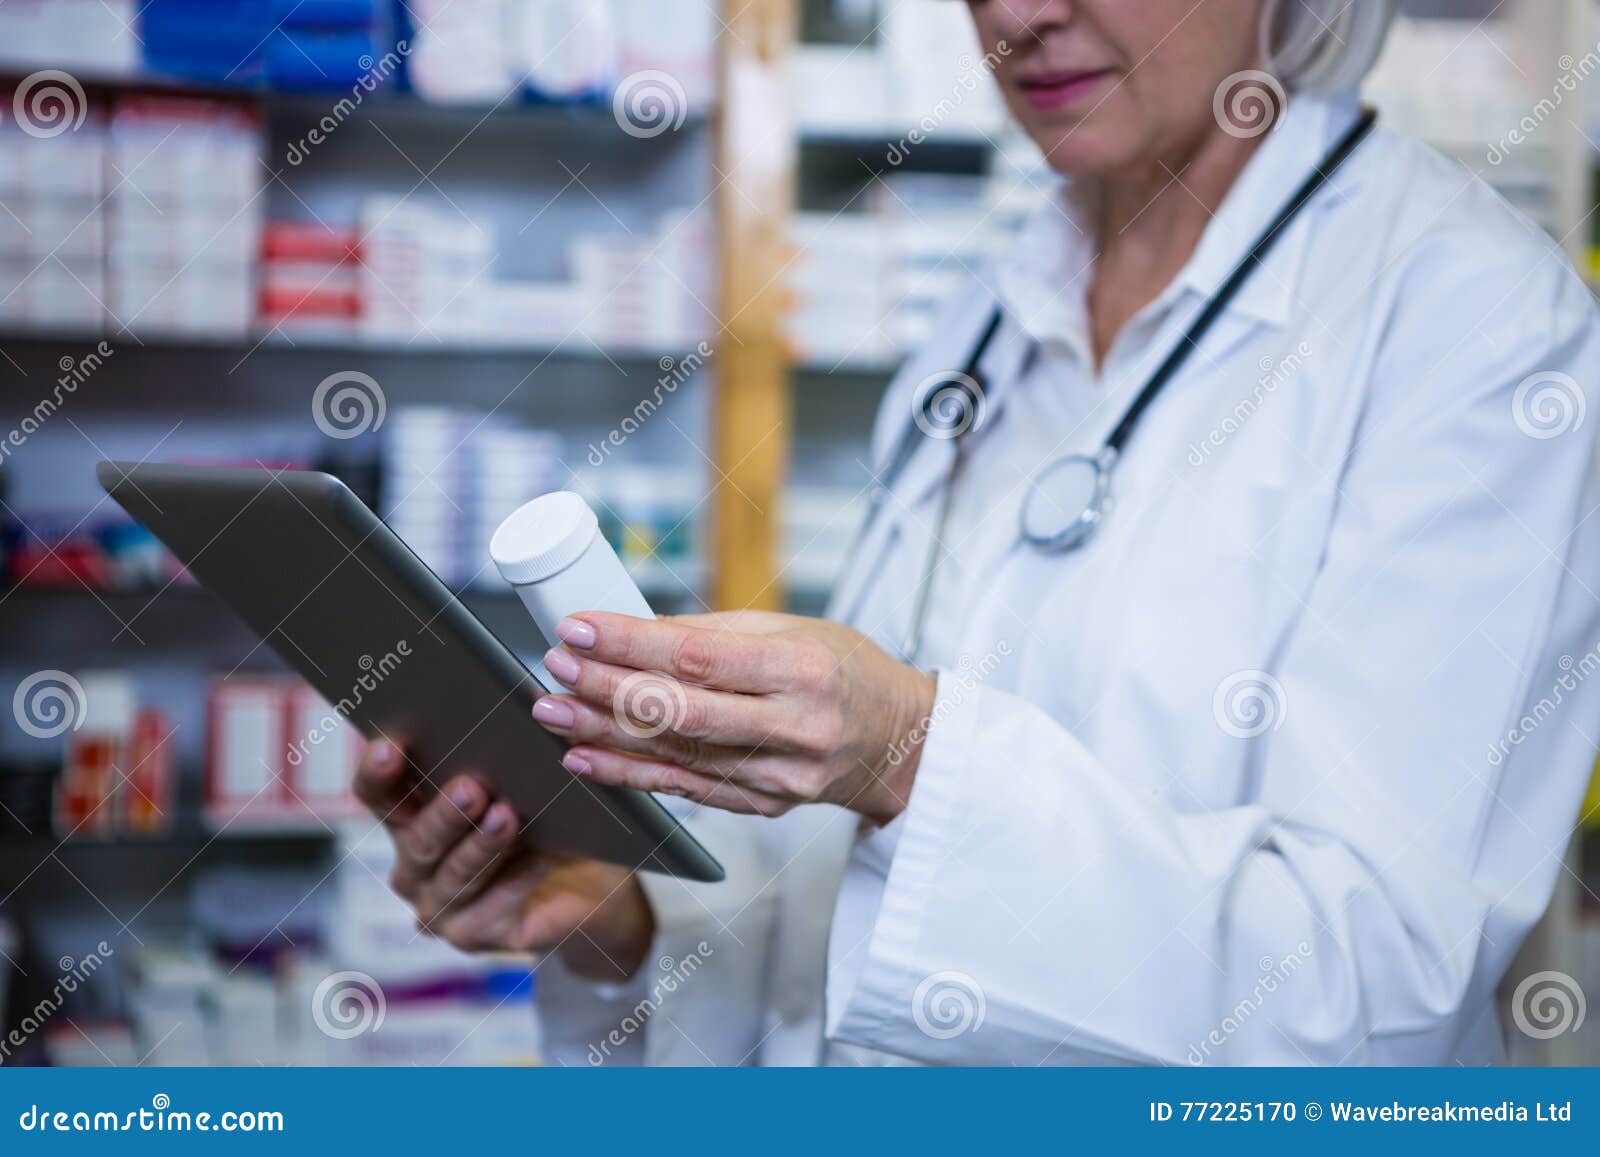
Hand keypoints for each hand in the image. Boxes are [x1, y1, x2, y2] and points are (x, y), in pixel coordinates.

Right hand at [352, 739, 654, 981]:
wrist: (587, 881)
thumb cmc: (545, 819)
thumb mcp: (524, 779)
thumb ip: (509, 749)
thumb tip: (523, 706)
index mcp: (410, 818)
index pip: (377, 793)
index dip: (377, 771)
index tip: (390, 746)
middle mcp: (413, 866)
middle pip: (416, 839)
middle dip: (444, 813)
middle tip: (471, 786)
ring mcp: (439, 906)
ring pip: (453, 875)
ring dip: (480, 845)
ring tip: (507, 816)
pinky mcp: (474, 935)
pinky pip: (495, 904)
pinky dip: (522, 875)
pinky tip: (546, 852)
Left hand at [531, 610, 937, 824]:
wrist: (898, 742)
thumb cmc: (844, 671)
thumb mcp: (793, 630)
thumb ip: (714, 636)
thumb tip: (631, 633)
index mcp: (804, 670)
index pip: (702, 658)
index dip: (632, 643)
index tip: (579, 627)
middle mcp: (794, 728)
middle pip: (681, 713)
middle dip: (606, 689)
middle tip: (554, 668)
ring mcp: (779, 777)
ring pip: (674, 756)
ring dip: (602, 733)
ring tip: (550, 710)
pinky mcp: (762, 806)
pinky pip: (683, 790)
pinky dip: (628, 774)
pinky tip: (583, 757)